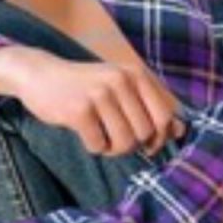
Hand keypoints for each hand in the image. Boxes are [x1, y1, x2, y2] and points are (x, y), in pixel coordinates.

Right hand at [0, 45, 185, 155]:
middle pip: (145, 133)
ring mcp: (100, 93)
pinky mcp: (78, 109)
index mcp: (137, 73)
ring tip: (103, 136)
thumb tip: (180, 131)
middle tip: (117, 137)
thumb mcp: (123, 88)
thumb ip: (151, 105)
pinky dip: (94, 147)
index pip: (165, 115)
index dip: (160, 137)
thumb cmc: (89, 85)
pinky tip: (86, 133)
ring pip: (124, 142)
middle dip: (133, 144)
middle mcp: (121, 79)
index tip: (149, 143)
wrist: (42, 75)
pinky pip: (98, 145)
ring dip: (113, 148)